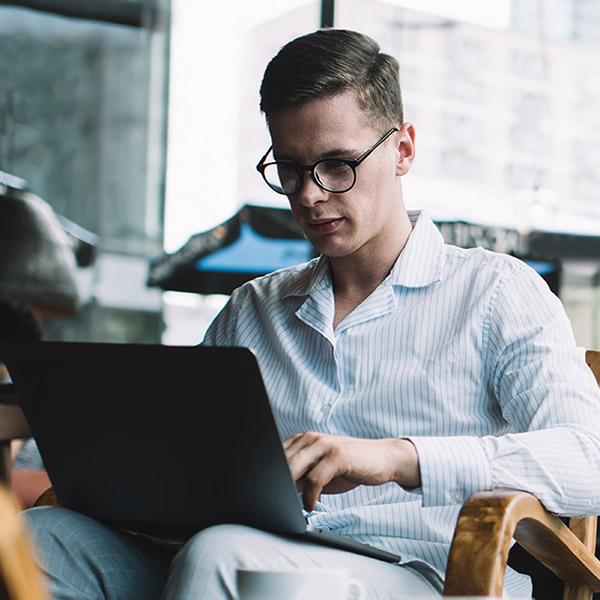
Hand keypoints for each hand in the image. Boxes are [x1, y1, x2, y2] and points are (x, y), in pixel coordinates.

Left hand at [283, 432, 420, 510]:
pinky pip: (314, 479)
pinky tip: (312, 505)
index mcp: (304, 440)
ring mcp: (324, 445)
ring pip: (294, 468)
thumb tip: (278, 493)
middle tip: (278, 505)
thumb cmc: (351, 466)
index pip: (276, 456)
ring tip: (295, 507)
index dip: (270, 475)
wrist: (383, 458)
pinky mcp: (337, 455)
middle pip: (282, 462)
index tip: (268, 495)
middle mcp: (311, 438)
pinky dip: (310, 496)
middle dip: (277, 485)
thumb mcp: (321, 471)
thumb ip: (300, 477)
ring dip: (290, 492)